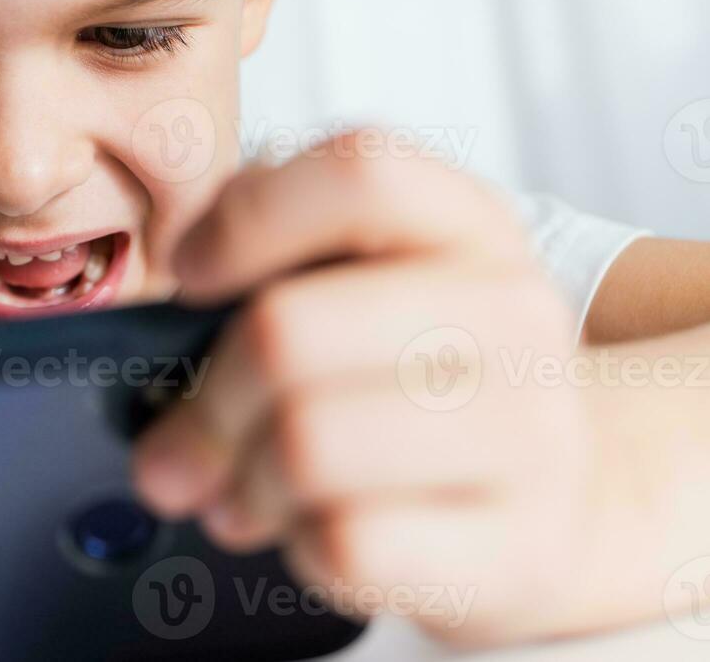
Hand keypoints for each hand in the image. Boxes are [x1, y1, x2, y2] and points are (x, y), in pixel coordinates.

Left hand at [132, 133, 600, 645]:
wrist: (556, 498)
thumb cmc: (419, 379)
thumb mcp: (364, 283)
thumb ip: (263, 259)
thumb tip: (160, 327)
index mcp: (465, 222)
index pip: (357, 172)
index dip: (244, 220)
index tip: (191, 275)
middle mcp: (511, 312)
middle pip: (287, 331)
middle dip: (206, 400)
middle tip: (178, 444)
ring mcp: (531, 431)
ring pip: (306, 446)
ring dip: (241, 482)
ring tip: (240, 493)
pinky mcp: (519, 545)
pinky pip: (346, 544)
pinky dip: (296, 546)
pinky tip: (309, 531)